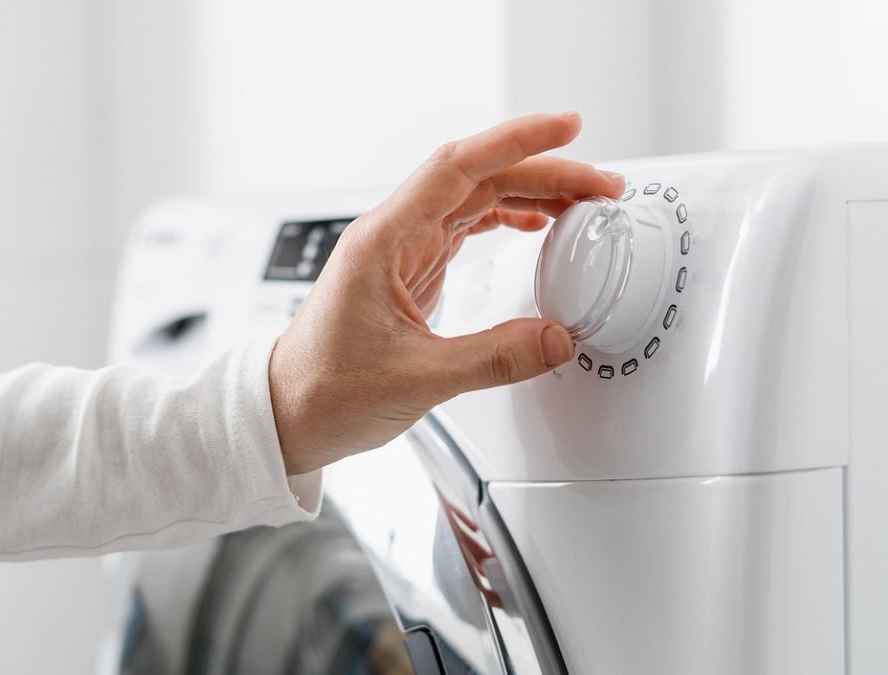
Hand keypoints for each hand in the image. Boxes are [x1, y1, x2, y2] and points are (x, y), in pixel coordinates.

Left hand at [269, 112, 624, 473]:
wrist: (287, 413)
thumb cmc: (323, 389)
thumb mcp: (417, 380)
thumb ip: (493, 360)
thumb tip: (555, 340)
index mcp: (383, 241)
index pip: (457, 167)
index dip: (517, 141)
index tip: (566, 128)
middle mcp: (392, 236)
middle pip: (477, 178)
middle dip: (543, 171)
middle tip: (600, 184)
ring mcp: (401, 251)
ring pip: (474, 200)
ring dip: (529, 193)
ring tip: (581, 200)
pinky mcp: (410, 273)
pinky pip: (465, 228)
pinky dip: (505, 219)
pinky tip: (533, 223)